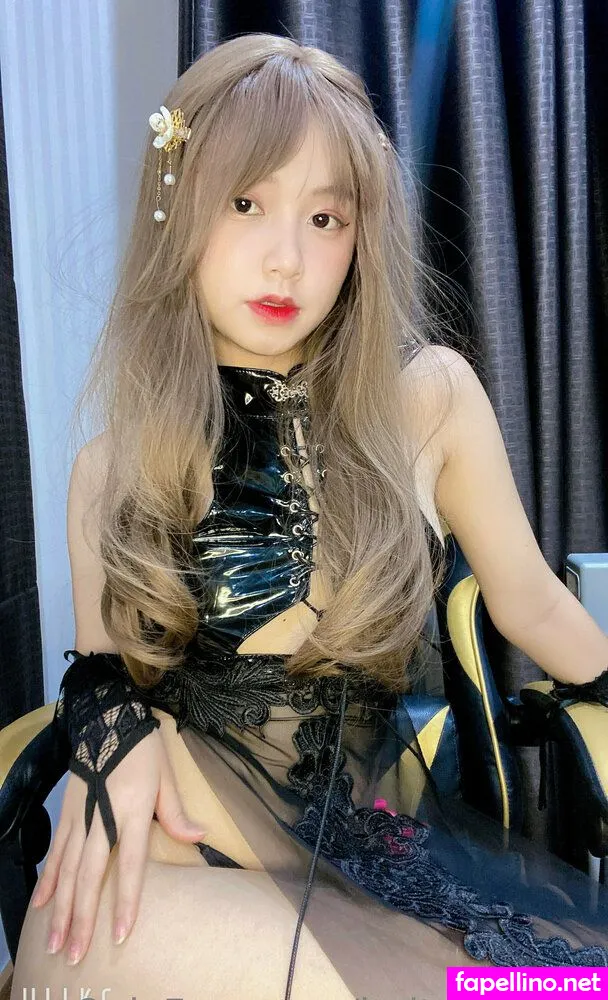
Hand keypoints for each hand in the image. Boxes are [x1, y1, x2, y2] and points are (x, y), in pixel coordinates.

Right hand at [30, 726, 205, 964]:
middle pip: (90, 876)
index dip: (126, 900)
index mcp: (131, 810)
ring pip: (67, 870)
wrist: (107, 718)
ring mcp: (80, 817)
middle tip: (73, 954)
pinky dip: (48, 880)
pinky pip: (56, 852)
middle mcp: (102, 818)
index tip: (121, 933)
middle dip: (82, 918)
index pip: (130, 864)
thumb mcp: (165, 775)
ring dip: (60, 908)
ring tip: (55, 941)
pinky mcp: (67, 813)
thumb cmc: (142, 748)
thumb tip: (199, 838)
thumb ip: (176, 812)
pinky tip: (41, 904)